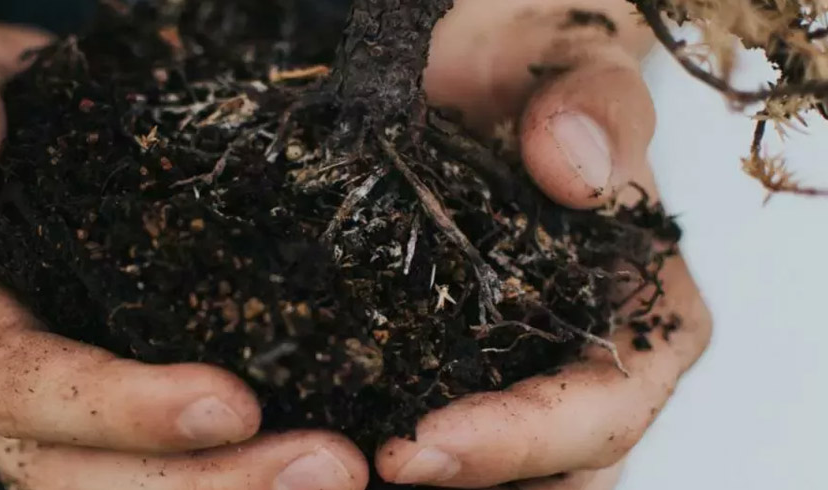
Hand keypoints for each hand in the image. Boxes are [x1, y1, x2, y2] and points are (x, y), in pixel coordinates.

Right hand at [0, 24, 367, 489]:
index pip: (16, 383)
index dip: (118, 407)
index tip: (233, 402)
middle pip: (75, 474)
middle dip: (202, 484)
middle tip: (328, 466)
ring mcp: (44, 410)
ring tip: (339, 473)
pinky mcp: (100, 410)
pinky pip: (155, 465)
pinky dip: (227, 475)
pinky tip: (308, 463)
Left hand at [374, 1, 711, 487]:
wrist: (481, 72)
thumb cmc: (539, 69)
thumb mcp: (574, 62)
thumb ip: (594, 106)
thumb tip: (575, 173)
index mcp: (646, 314)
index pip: (601, 413)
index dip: (522, 444)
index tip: (423, 445)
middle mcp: (589, 363)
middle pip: (553, 476)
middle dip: (469, 484)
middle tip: (366, 469)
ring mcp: (520, 376)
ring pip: (495, 475)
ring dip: (433, 481)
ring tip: (336, 469)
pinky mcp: (449, 367)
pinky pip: (430, 428)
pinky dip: (385, 445)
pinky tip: (323, 437)